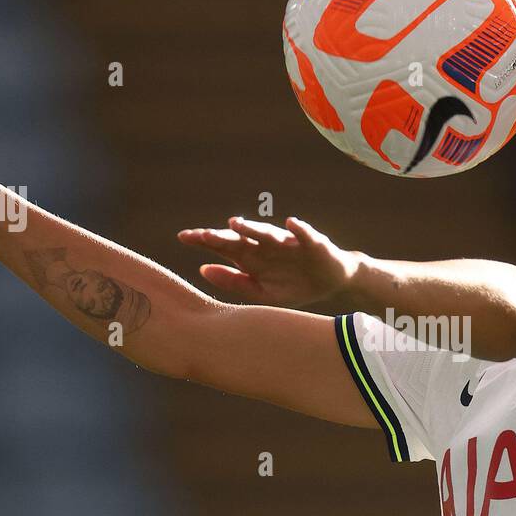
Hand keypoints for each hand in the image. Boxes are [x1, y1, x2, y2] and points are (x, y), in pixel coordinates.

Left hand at [178, 216, 360, 306]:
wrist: (331, 282)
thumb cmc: (294, 285)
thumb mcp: (262, 292)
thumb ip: (234, 282)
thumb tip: (203, 269)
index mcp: (252, 257)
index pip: (223, 246)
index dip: (204, 240)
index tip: (183, 237)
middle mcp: (266, 246)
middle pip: (240, 238)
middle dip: (222, 236)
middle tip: (202, 235)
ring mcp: (288, 243)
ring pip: (267, 233)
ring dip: (252, 227)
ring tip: (235, 223)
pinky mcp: (313, 243)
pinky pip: (305, 234)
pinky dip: (299, 229)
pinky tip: (291, 223)